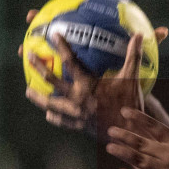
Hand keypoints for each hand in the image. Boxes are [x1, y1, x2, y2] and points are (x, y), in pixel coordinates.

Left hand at [21, 9, 167, 136]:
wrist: (128, 133)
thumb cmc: (130, 104)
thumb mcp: (132, 78)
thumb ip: (134, 56)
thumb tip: (139, 35)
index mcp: (87, 85)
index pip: (71, 62)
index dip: (62, 47)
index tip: (54, 34)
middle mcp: (77, 98)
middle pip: (52, 81)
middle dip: (39, 67)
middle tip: (28, 56)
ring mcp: (76, 113)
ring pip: (51, 103)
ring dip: (38, 96)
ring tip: (28, 90)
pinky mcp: (79, 126)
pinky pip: (62, 121)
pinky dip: (55, 117)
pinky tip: (48, 114)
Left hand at [106, 108, 168, 168]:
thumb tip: (163, 134)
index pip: (153, 126)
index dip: (138, 118)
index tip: (124, 111)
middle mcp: (168, 154)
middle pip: (141, 143)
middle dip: (124, 136)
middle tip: (111, 130)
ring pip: (139, 160)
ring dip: (122, 152)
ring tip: (109, 147)